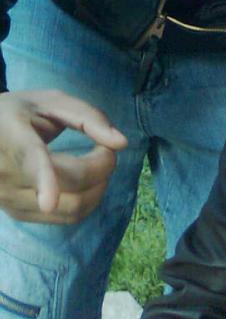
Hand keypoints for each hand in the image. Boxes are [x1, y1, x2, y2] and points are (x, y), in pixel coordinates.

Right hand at [0, 89, 127, 222]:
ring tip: (96, 162)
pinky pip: (66, 217)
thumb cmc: (21, 112)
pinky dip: (87, 200)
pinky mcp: (18, 214)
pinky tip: (85, 180)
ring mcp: (10, 199)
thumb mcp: (52, 101)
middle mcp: (6, 173)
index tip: (48, 202)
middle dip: (103, 168)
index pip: (30, 159)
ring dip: (99, 188)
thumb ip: (89, 117)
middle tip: (106, 148)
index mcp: (13, 136)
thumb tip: (121, 143)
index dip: (43, 179)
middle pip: (70, 185)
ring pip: (72, 209)